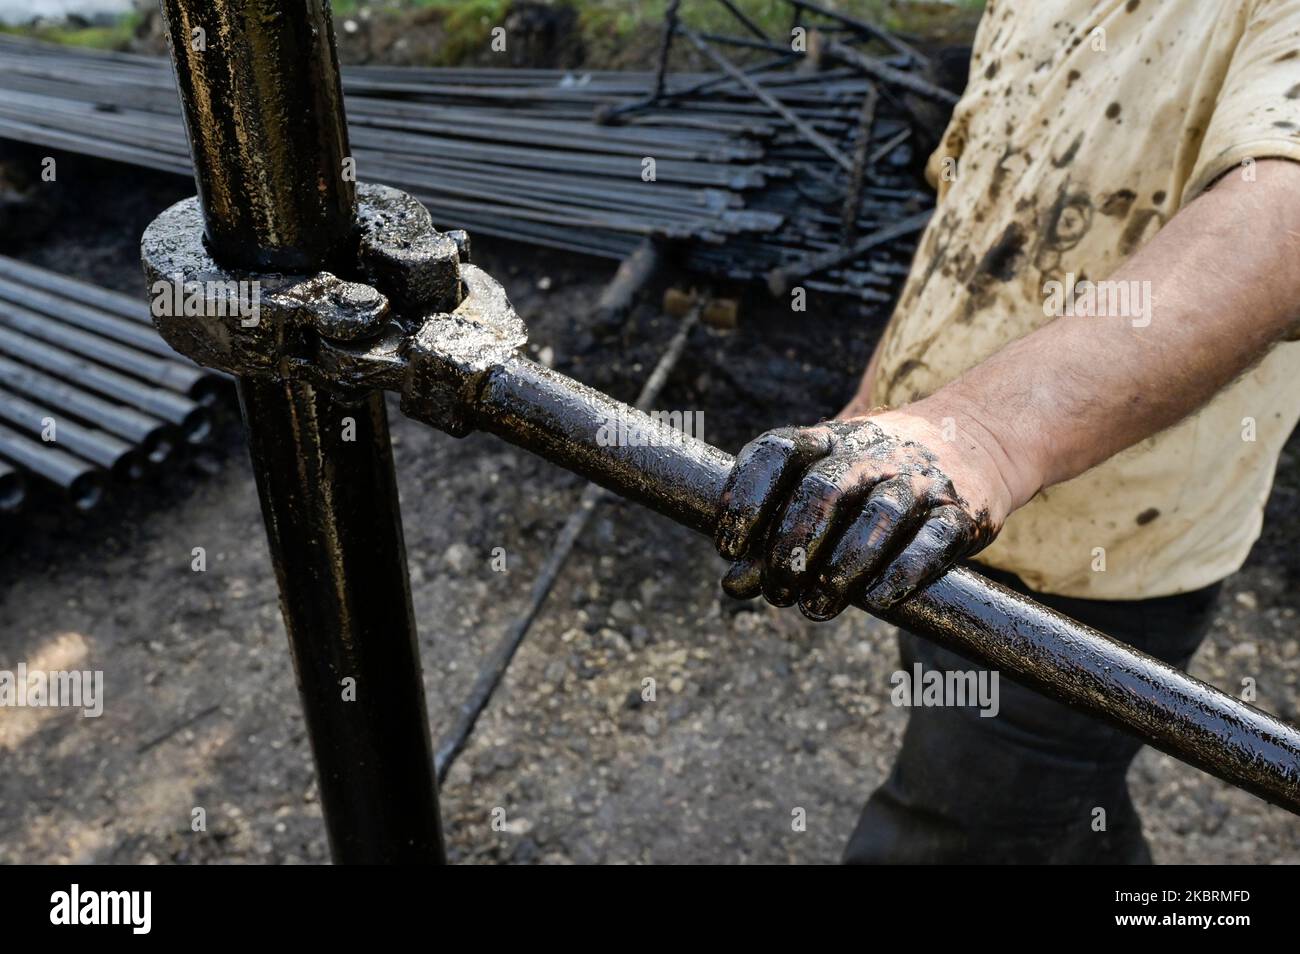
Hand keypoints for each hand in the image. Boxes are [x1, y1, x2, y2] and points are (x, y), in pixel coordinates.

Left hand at [714, 410, 1014, 620]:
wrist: (977, 439)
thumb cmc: (877, 477)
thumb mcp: (825, 487)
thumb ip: (775, 531)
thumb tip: (734, 585)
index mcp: (828, 440)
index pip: (777, 452)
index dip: (746, 498)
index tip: (727, 547)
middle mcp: (871, 453)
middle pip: (823, 490)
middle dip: (791, 547)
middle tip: (777, 593)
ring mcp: (919, 479)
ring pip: (879, 515)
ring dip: (841, 568)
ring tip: (816, 607)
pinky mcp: (962, 511)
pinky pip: (933, 541)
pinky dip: (903, 572)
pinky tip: (877, 600)